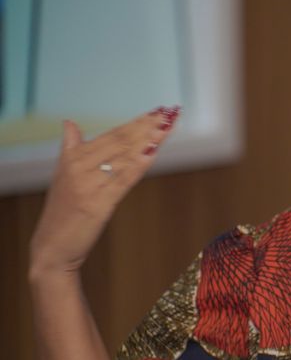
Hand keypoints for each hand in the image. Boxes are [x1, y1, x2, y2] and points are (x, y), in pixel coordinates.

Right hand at [29, 107, 179, 278]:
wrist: (52, 247)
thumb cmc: (63, 212)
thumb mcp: (63, 176)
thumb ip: (71, 148)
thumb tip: (69, 123)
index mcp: (72, 158)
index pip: (111, 135)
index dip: (136, 123)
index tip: (158, 112)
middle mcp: (78, 168)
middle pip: (119, 142)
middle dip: (146, 128)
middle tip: (169, 115)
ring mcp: (87, 186)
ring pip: (123, 158)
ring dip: (147, 142)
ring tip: (166, 128)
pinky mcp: (96, 205)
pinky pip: (121, 181)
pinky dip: (137, 166)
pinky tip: (153, 153)